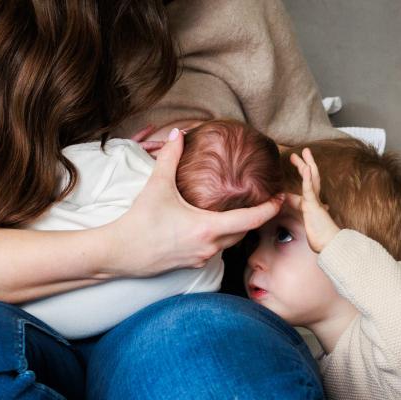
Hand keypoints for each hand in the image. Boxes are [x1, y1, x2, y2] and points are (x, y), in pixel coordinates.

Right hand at [109, 129, 284, 277]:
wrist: (119, 253)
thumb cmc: (139, 222)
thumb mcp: (157, 186)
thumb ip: (171, 157)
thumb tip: (180, 133)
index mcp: (208, 228)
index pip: (251, 220)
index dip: (270, 208)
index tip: (281, 197)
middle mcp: (209, 247)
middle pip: (243, 232)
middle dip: (255, 218)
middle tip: (264, 201)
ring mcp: (201, 259)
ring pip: (229, 243)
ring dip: (236, 228)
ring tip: (239, 211)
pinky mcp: (191, 265)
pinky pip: (214, 250)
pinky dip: (220, 237)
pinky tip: (211, 226)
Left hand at [287, 148, 340, 252]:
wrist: (330, 245)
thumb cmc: (322, 239)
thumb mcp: (312, 225)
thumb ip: (311, 217)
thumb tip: (318, 214)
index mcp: (315, 204)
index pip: (309, 186)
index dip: (305, 175)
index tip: (301, 166)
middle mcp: (317, 200)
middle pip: (311, 177)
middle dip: (305, 164)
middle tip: (301, 152)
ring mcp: (315, 202)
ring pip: (311, 178)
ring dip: (307, 164)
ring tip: (304, 152)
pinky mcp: (313, 206)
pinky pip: (309, 189)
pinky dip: (307, 178)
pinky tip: (306, 167)